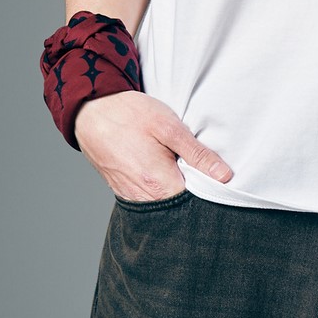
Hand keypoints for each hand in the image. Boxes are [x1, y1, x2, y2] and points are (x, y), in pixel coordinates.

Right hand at [74, 90, 232, 201]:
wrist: (92, 111)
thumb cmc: (130, 115)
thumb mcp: (169, 127)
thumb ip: (197, 154)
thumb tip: (225, 176)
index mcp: (159, 185)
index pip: (195, 204)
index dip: (210, 191)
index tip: (218, 178)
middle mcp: (144, 199)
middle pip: (179, 206)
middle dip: (193, 192)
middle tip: (199, 167)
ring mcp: (131, 197)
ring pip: (163, 203)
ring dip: (175, 188)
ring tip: (179, 164)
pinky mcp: (123, 191)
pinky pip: (148, 198)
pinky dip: (159, 187)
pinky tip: (163, 168)